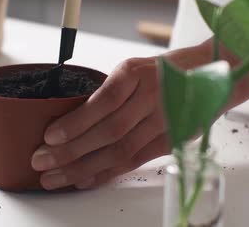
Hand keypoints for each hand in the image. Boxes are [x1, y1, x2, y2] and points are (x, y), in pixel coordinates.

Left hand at [31, 57, 169, 189]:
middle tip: (42, 161)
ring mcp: (165, 120)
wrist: (205, 75)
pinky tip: (86, 179)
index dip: (76, 122)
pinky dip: (108, 172)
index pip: (103, 101)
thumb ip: (109, 92)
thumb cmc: (160, 72)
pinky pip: (136, 160)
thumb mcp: (133, 69)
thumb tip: (67, 120)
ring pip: (121, 150)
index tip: (50, 136)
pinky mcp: (172, 140)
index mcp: (136, 73)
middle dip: (71, 150)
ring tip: (56, 177)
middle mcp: (153, 95)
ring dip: (85, 167)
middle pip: (109, 130)